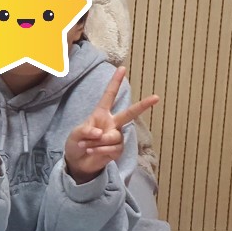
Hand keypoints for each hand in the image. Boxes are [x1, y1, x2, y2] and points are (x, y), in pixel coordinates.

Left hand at [65, 67, 158, 183]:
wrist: (78, 162)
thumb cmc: (76, 143)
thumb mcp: (75, 134)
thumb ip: (85, 130)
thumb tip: (100, 133)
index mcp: (101, 114)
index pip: (109, 96)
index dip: (115, 82)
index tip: (122, 68)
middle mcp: (112, 123)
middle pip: (129, 113)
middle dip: (143, 105)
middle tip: (156, 97)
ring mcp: (116, 137)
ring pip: (113, 136)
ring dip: (97, 142)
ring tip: (87, 145)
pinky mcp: (118, 150)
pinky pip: (112, 148)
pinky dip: (99, 150)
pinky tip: (91, 151)